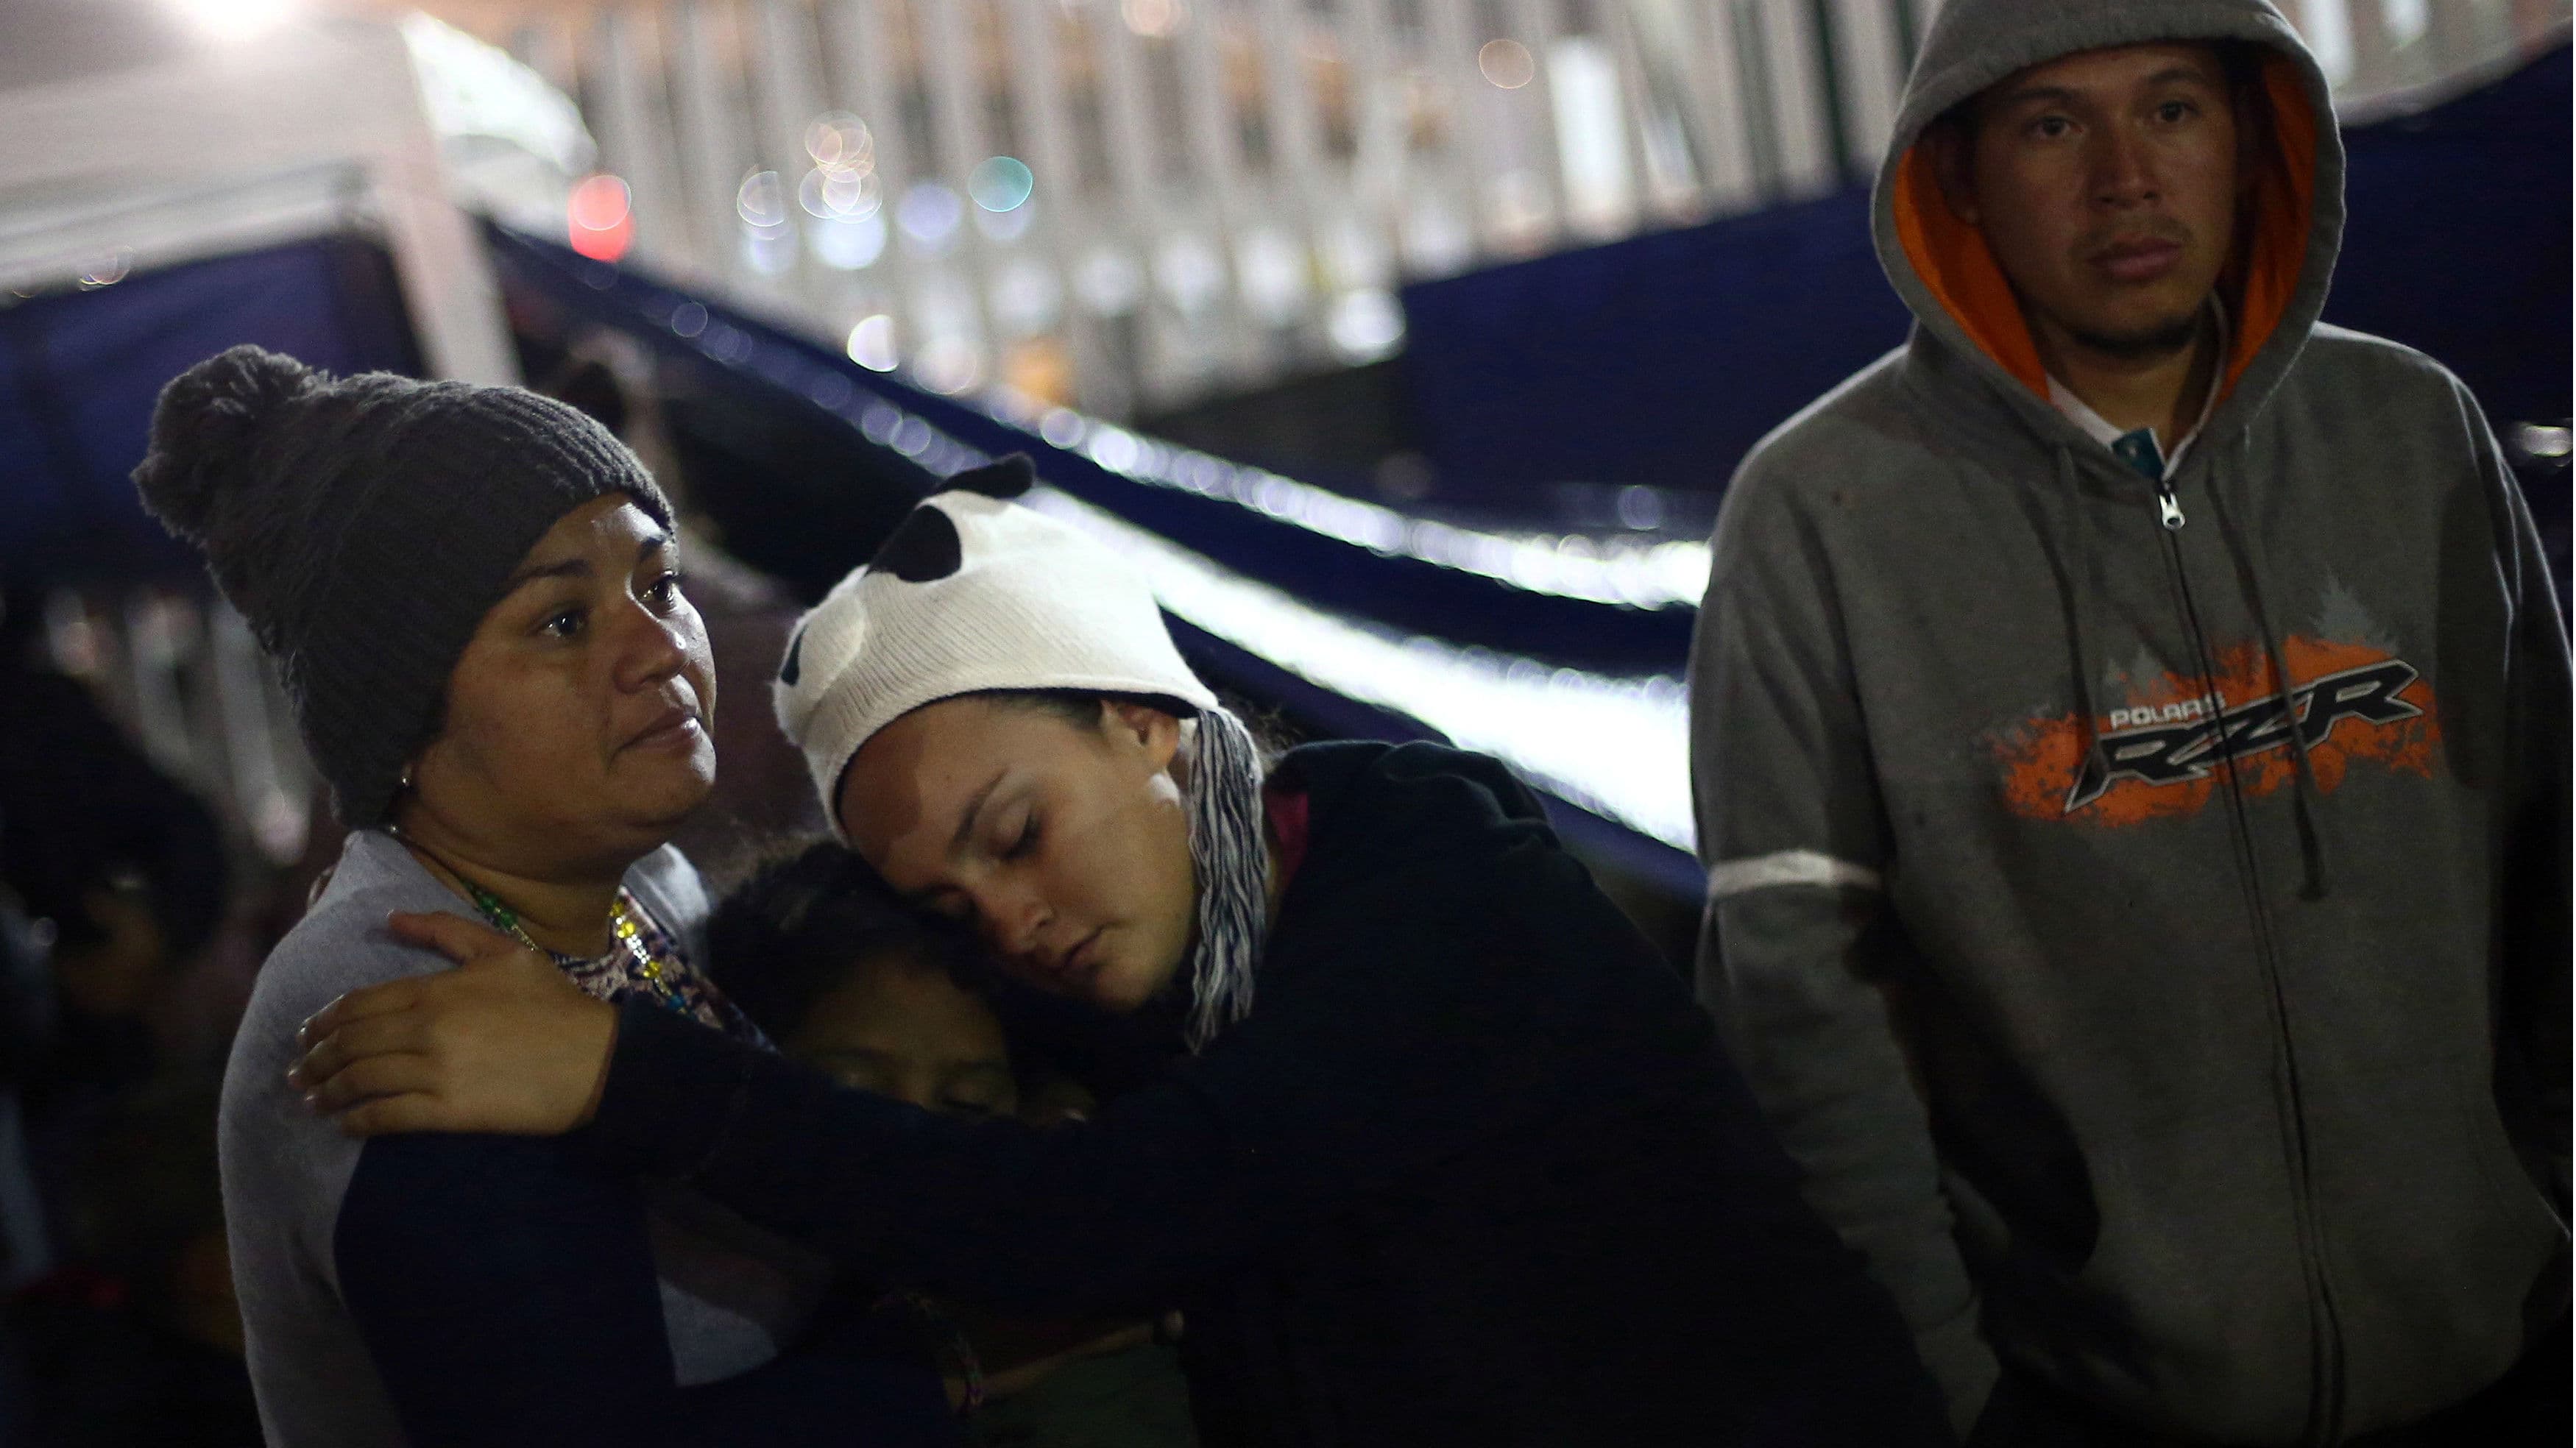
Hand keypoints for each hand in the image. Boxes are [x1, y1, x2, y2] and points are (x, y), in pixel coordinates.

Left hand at [287, 911, 617, 1136]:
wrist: (597, 1060)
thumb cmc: (554, 1003)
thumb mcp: (504, 952)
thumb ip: (445, 932)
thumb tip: (392, 919)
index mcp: (435, 989)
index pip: (357, 1005)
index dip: (322, 1022)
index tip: (305, 1035)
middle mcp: (426, 1028)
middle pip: (349, 1044)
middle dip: (314, 1060)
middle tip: (298, 1072)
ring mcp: (435, 1071)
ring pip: (360, 1080)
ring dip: (328, 1092)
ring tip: (313, 1100)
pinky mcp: (449, 1110)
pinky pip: (386, 1116)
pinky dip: (357, 1121)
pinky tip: (346, 1124)